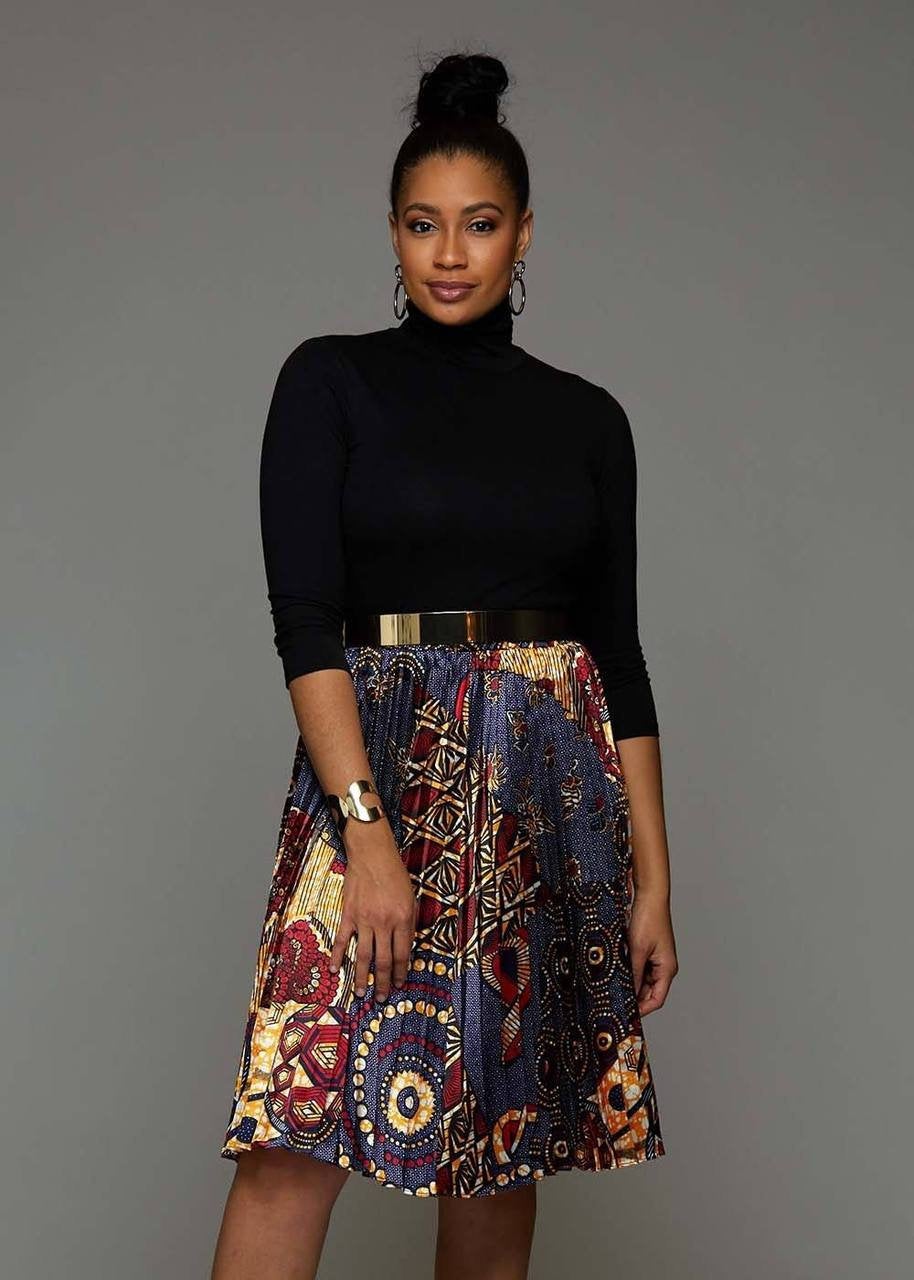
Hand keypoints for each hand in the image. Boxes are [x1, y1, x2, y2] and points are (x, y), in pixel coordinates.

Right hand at [328, 816, 417, 1002]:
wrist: (372, 854)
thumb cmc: (394, 874)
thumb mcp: (411, 898)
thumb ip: (408, 923)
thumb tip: (405, 947)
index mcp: (403, 919)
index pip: (402, 954)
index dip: (400, 972)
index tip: (398, 984)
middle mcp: (384, 922)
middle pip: (383, 960)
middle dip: (382, 982)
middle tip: (381, 997)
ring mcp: (364, 920)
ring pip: (363, 955)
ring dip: (362, 977)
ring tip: (361, 993)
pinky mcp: (348, 914)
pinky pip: (342, 940)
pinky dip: (338, 956)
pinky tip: (335, 970)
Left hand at [627, 889, 677, 1015]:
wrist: (649, 895)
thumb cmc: (648, 919)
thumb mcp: (636, 950)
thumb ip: (633, 974)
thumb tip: (627, 994)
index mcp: (667, 968)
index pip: (656, 999)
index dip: (642, 1010)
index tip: (626, 1015)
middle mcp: (664, 966)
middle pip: (649, 992)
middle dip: (634, 998)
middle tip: (615, 1003)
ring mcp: (657, 958)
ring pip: (643, 980)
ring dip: (630, 984)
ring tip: (613, 987)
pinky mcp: (649, 950)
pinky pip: (639, 967)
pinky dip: (629, 971)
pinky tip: (617, 971)